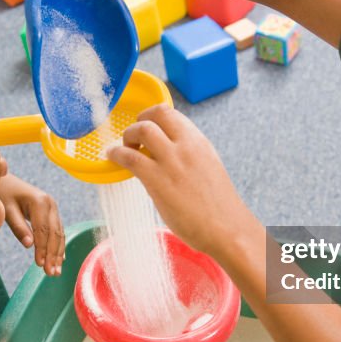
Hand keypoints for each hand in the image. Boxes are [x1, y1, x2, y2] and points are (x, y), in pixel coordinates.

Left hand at [0, 175, 65, 275]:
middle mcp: (50, 203)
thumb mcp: (6, 210)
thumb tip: (30, 245)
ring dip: (58, 253)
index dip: (42, 249)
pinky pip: (58, 230)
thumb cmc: (2, 194)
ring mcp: (53, 207)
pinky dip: (58, 245)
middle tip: (51, 274)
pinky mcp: (52, 211)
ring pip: (59, 233)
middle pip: (54, 233)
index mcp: (39, 202)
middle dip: (53, 255)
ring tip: (55, 272)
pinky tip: (59, 259)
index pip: (43, 230)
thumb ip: (18, 226)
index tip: (40, 265)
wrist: (1, 178)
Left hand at [107, 106, 257, 259]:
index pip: (171, 112)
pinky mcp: (158, 181)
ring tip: (124, 149)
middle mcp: (187, 146)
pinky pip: (130, 157)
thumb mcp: (207, 167)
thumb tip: (166, 152)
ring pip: (142, 129)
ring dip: (127, 135)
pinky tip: (113, 157)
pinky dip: (117, 153)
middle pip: (156, 113)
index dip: (152, 116)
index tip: (146, 127)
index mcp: (199, 142)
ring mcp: (172, 162)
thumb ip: (188, 155)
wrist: (227, 229)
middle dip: (139, 120)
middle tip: (133, 137)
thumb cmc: (217, 206)